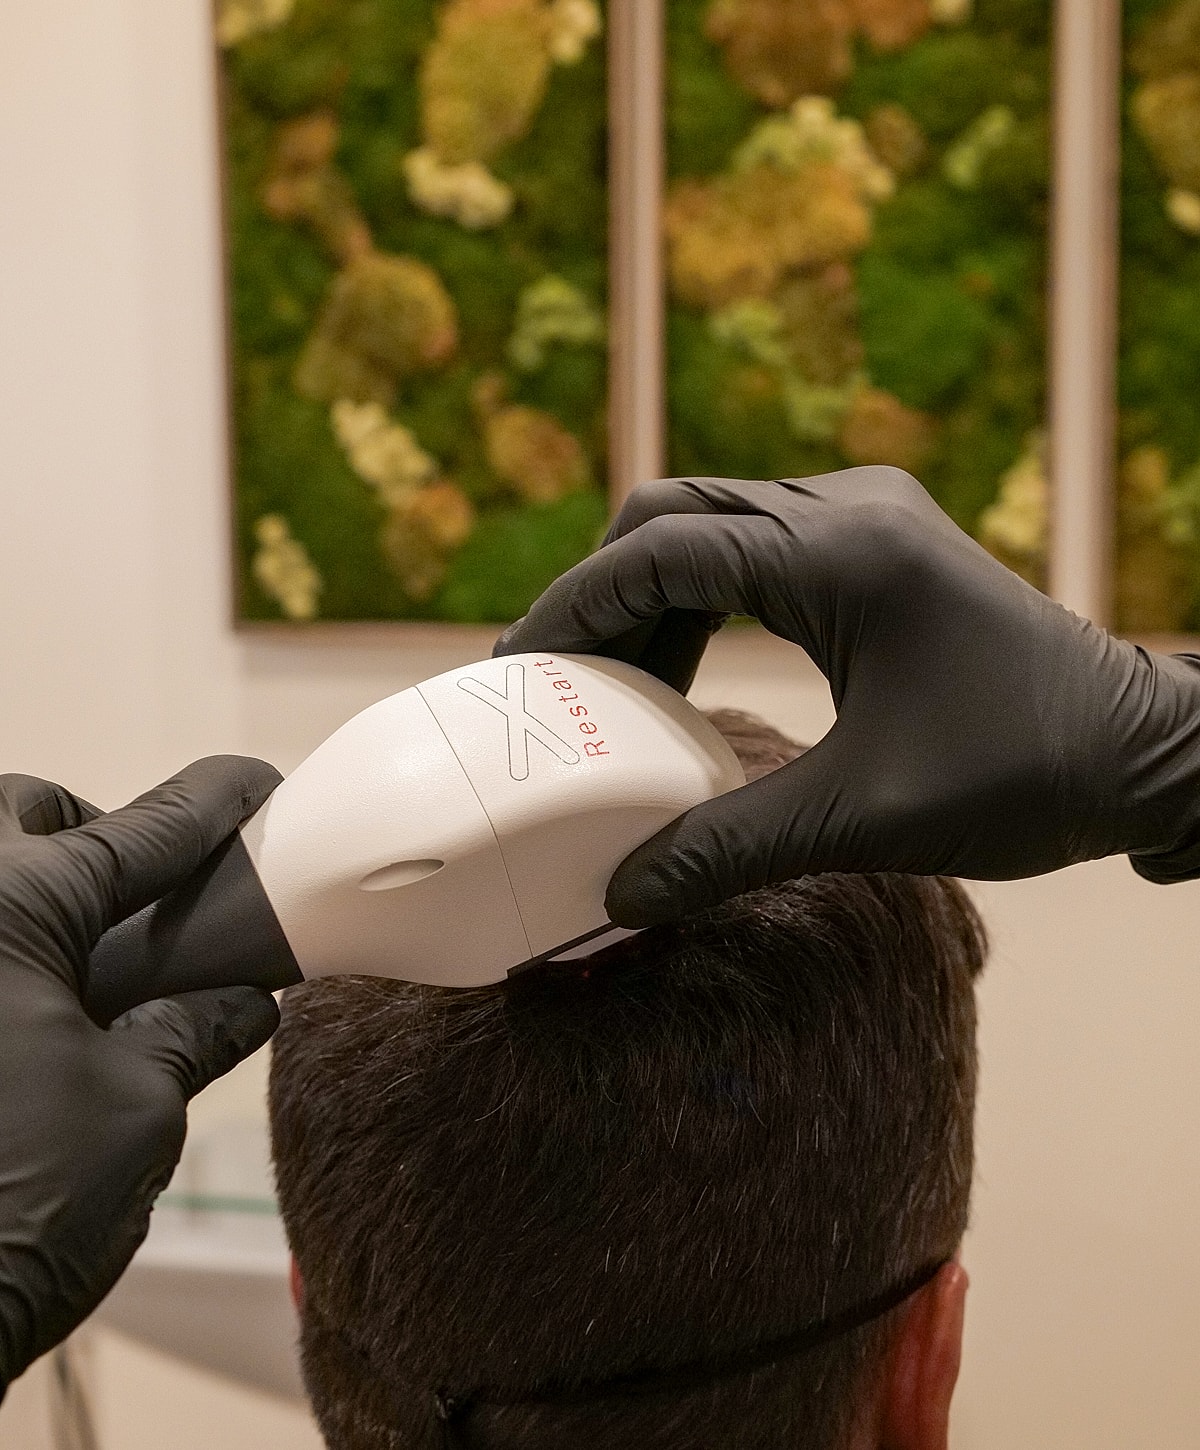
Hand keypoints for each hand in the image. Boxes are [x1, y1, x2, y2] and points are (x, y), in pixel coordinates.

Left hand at [0, 758, 281, 1390]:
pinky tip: (31, 1015)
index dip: (214, 804)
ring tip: (82, 961)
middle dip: (84, 830)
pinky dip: (8, 958)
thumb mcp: (137, 1110)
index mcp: (8, 909)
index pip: (143, 829)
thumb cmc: (12, 1215)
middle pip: (21, 813)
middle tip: (138, 893)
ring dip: (31, 893)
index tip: (256, 785)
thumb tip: (241, 1003)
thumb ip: (190, 1033)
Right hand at [496, 469, 1199, 923]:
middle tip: (554, 678)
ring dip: (652, 598)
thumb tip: (623, 895)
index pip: (662, 549)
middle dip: (602, 592)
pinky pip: (759, 550)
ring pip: (712, 525)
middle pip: (673, 513)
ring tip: (610, 689)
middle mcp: (848, 511)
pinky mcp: (881, 545)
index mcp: (841, 555)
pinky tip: (684, 673)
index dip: (576, 606)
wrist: (1142, 751)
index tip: (520, 667)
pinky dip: (705, 602)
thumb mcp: (863, 817)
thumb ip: (729, 848)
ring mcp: (868, 519)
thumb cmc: (1023, 775)